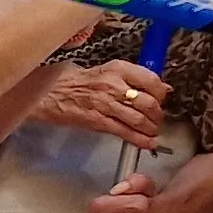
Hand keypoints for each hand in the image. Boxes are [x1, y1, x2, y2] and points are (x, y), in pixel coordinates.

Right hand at [38, 60, 168, 147]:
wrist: (49, 92)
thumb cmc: (79, 80)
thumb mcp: (108, 71)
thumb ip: (134, 78)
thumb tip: (162, 87)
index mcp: (118, 69)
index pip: (151, 80)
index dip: (162, 93)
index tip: (163, 98)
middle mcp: (113, 85)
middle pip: (148, 103)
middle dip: (158, 114)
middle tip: (158, 118)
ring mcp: (105, 104)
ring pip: (139, 119)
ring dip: (151, 128)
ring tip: (152, 130)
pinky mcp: (97, 121)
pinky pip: (124, 132)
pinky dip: (139, 140)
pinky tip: (147, 143)